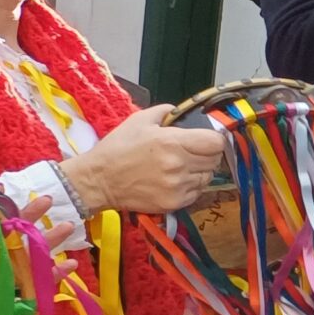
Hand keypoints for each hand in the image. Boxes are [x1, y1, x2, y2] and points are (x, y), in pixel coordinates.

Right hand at [62, 105, 225, 217]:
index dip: (213, 140)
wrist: (98, 179)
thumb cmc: (118, 148)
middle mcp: (179, 165)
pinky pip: (197, 192)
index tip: (205, 140)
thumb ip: (166, 112)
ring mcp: (178, 186)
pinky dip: (191, 186)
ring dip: (199, 171)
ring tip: (180, 167)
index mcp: (172, 142)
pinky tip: (174, 180)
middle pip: (215, 160)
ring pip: (208, 177)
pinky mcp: (175, 202)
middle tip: (190, 153)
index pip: (215, 143)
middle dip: (206, 154)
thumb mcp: (139, 120)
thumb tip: (184, 112)